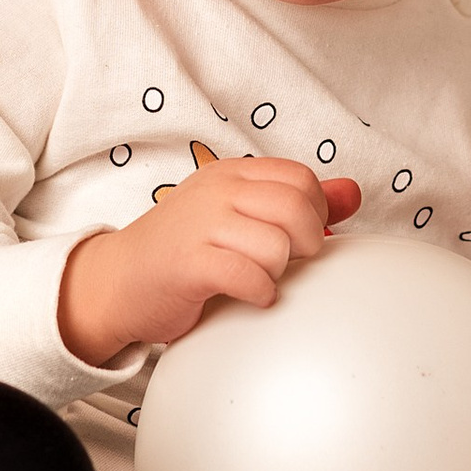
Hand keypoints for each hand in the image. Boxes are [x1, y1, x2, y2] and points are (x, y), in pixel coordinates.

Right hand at [58, 158, 360, 366]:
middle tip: (285, 263)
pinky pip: (249, 276)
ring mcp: (201, 224)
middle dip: (305, 244)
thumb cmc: (184, 252)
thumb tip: (353, 193)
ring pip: (278, 245)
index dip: (315, 214)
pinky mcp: (189, 262)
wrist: (117, 282)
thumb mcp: (239, 216)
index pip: (301, 179)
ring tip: (257, 278)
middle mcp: (216, 190)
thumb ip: (297, 204)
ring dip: (278, 273)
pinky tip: (249, 296)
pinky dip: (259, 292)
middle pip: (297, 208)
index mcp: (231, 174)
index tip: (299, 239)